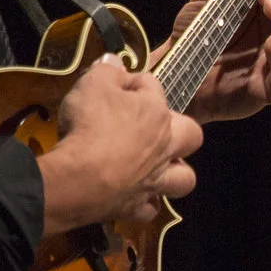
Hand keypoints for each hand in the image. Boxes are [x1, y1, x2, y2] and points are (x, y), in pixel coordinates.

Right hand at [41, 54, 203, 232]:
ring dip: (175, 172)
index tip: (116, 83)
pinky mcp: (136, 207)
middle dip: (180, 129)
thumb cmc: (90, 125)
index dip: (133, 81)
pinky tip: (133, 195)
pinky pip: (149, 208)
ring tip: (158, 166)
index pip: (152, 86)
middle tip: (155, 127)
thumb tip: (114, 62)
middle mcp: (164, 147)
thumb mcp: (93, 83)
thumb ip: (106, 69)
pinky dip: (144, 202)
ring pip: (184, 179)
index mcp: (156, 112)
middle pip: (191, 135)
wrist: (79, 179)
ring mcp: (154, 180)